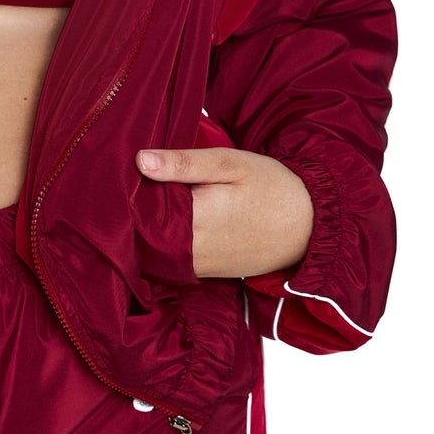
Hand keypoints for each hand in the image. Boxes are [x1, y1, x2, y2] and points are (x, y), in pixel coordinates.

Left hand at [135, 146, 312, 278]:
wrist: (310, 226)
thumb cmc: (272, 187)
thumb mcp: (231, 163)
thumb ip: (184, 163)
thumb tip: (140, 160)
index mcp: (197, 216)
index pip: (142, 209)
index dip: (129, 193)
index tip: (123, 177)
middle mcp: (193, 248)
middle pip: (144, 233)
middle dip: (136, 213)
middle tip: (131, 187)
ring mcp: (200, 265)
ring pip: (155, 250)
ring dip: (148, 230)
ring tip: (148, 204)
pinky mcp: (207, 274)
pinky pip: (172, 261)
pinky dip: (165, 245)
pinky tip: (169, 225)